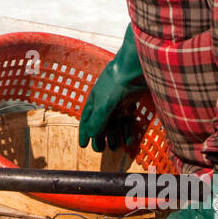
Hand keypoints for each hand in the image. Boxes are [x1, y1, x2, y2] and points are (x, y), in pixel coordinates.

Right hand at [78, 24, 145, 151]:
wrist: (134, 68)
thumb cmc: (115, 83)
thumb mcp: (104, 105)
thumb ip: (98, 121)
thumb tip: (91, 135)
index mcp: (94, 100)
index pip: (87, 120)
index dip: (84, 133)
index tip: (83, 145)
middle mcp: (105, 101)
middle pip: (101, 123)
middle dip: (100, 137)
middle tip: (101, 150)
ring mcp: (119, 102)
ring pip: (115, 123)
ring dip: (114, 136)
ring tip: (115, 148)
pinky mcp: (131, 102)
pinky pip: (128, 120)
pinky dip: (128, 130)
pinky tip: (129, 140)